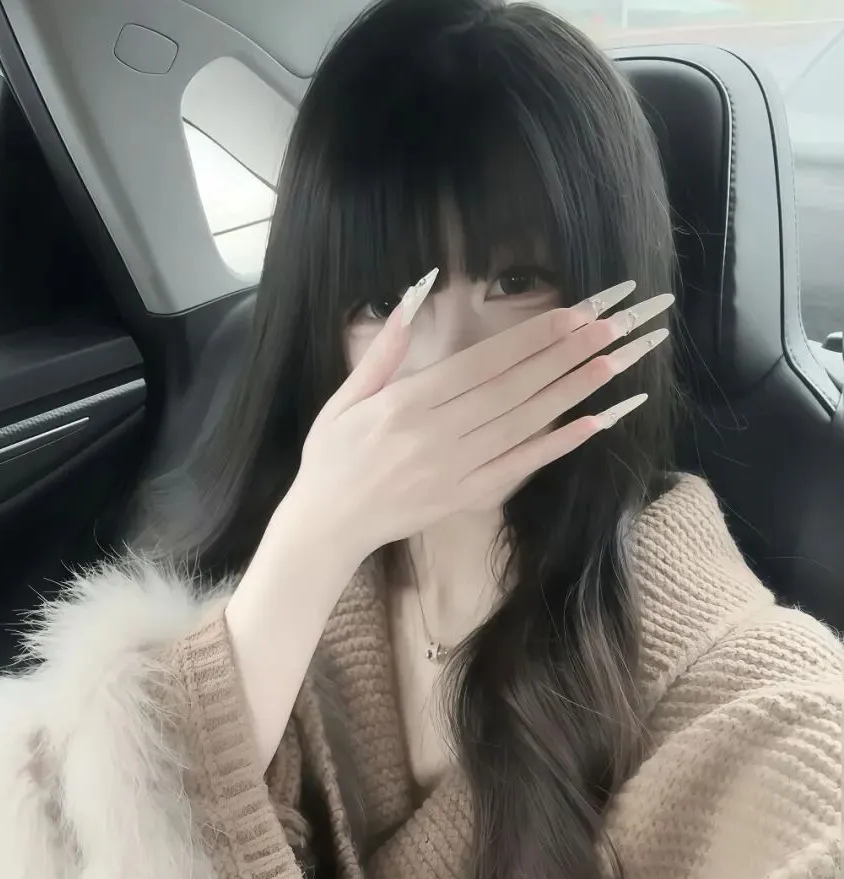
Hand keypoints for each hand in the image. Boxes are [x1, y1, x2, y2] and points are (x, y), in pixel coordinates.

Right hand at [289, 272, 672, 561]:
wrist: (327, 525)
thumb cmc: (331, 457)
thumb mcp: (344, 398)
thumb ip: (384, 349)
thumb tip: (415, 293)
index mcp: (406, 404)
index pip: (481, 363)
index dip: (530, 337)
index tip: (571, 313)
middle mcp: (436, 435)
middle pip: (512, 389)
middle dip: (564, 355)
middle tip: (610, 325)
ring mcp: (454, 470)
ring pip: (522, 424)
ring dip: (570, 392)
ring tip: (612, 362)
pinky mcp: (465, 498)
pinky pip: (518, 469)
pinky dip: (556, 447)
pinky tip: (593, 424)